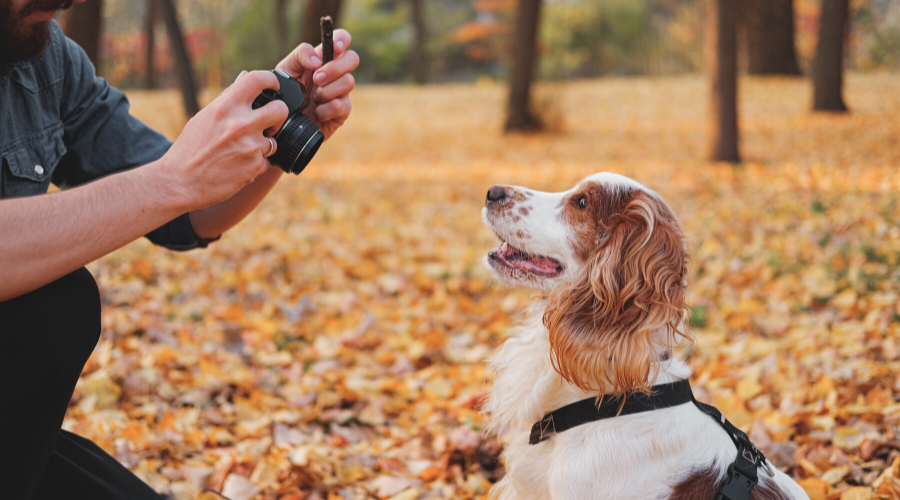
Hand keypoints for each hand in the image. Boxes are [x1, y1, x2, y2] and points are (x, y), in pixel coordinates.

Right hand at [160, 71, 288, 210]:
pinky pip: (266, 161)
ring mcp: (250, 146)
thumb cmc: (190, 148)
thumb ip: (228, 97)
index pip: (258, 79)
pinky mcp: (255, 167)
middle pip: (280, 110)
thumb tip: (245, 76)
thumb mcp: (205, 116)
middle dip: (279, 114)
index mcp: (226, 107)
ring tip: (239, 151)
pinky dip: (255, 163)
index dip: (270, 80)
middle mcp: (240, 124)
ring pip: (273, 140)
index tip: (272, 86)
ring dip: (262, 145)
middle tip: (271, 121)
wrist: (180, 181)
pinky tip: (237, 166)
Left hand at [276, 29, 358, 139]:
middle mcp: (335, 74)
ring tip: (313, 99)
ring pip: (348, 82)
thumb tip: (318, 62)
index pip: (341, 40)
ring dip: (327, 90)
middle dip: (335, 68)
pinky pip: (342, 106)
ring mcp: (340, 93)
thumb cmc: (284, 93)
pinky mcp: (341, 113)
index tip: (335, 48)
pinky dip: (325, 109)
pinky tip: (316, 113)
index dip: (342, 39)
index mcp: (323, 59)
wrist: (281, 123)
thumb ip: (300, 55)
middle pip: (352, 58)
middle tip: (316, 78)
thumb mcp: (285, 69)